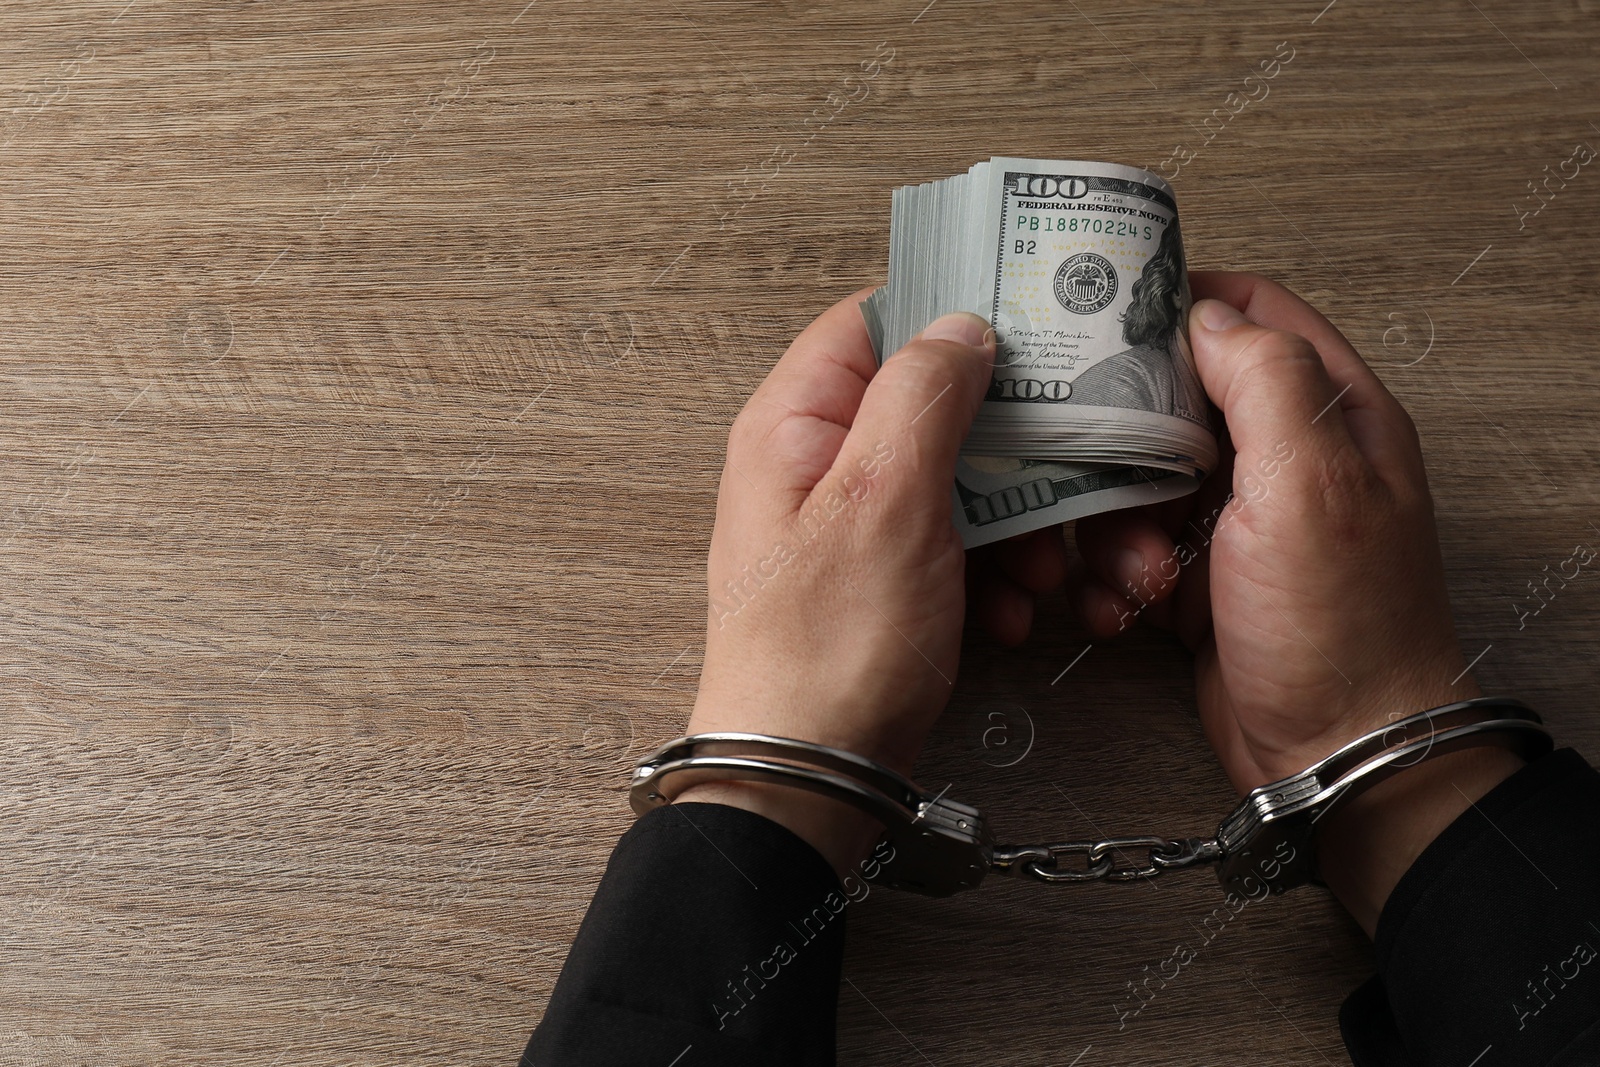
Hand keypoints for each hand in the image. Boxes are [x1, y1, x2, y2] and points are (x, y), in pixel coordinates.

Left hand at [680, 294, 1065, 875]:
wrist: (810, 780)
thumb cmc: (825, 650)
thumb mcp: (881, 500)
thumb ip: (921, 397)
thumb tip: (959, 326)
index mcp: (795, 424)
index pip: (872, 322)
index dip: (949, 316)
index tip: (1027, 326)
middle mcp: (817, 465)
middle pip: (932, 407)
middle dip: (1007, 446)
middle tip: (1062, 470)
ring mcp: (852, 527)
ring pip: (956, 482)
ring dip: (1014, 521)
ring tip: (1038, 568)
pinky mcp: (883, 582)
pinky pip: (954, 548)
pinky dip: (994, 574)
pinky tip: (1011, 612)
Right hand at [1066, 271, 1521, 932]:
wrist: (1338, 756)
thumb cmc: (1342, 627)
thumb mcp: (1311, 483)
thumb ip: (1265, 380)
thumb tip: (1207, 316)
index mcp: (1331, 414)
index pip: (1256, 314)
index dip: (1184, 305)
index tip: (1109, 318)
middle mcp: (1286, 458)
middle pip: (1176, 401)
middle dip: (1129, 440)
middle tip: (1109, 474)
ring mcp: (1241, 521)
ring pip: (1140, 479)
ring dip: (1117, 525)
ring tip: (1141, 572)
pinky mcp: (1200, 577)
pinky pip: (1129, 548)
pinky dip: (1112, 576)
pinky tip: (1124, 607)